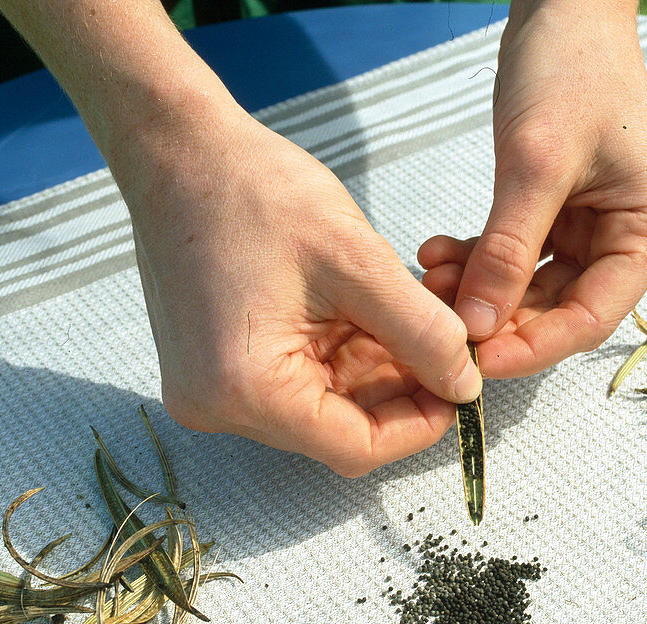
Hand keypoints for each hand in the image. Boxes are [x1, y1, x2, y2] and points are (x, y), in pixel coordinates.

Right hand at [121, 106, 480, 475]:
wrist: (180, 151)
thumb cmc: (254, 191)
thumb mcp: (358, 262)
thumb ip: (422, 332)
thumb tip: (466, 385)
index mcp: (244, 389)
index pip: (355, 449)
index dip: (419, 425)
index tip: (461, 387)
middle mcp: (218, 407)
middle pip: (338, 429)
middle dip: (399, 391)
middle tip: (444, 344)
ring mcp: (211, 390)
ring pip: (322, 406)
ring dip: (372, 370)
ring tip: (406, 315)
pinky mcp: (215, 369)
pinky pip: (296, 381)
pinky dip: (339, 355)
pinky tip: (364, 312)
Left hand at [418, 0, 646, 378]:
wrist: (564, 9)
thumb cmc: (570, 68)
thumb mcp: (535, 164)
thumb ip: (507, 251)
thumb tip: (478, 325)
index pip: (592, 316)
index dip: (533, 346)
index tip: (475, 360)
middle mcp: (632, 238)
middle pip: (560, 308)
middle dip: (497, 316)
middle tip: (438, 320)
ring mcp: (597, 229)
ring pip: (532, 287)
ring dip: (479, 289)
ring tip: (429, 276)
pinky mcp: (562, 216)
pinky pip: (518, 256)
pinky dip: (478, 260)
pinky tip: (437, 254)